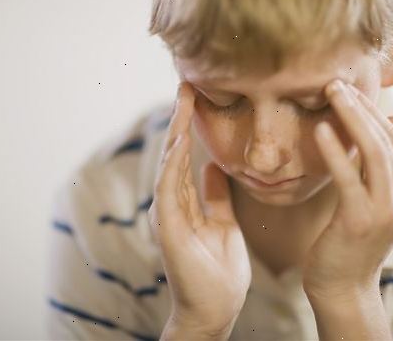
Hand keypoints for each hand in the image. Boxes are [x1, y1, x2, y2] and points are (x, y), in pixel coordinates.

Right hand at [147, 81, 251, 334]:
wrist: (215, 309)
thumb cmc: (219, 271)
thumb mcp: (224, 224)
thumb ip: (215, 196)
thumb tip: (213, 167)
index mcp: (187, 201)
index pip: (187, 155)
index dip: (191, 124)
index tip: (198, 95)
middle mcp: (174, 204)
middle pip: (176, 153)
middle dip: (181, 118)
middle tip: (187, 83)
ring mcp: (169, 215)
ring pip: (169, 165)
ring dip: (175, 131)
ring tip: (183, 100)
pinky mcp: (169, 229)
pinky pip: (169, 190)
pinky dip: (173, 164)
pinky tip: (180, 140)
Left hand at [303, 79, 392, 300]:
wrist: (344, 285)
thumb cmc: (352, 238)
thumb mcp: (373, 197)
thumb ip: (383, 163)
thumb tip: (391, 120)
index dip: (370, 109)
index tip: (347, 88)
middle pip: (384, 138)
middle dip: (360, 106)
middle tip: (334, 82)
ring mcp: (386, 209)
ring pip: (372, 151)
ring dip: (350, 117)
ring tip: (330, 93)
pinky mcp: (360, 219)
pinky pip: (348, 177)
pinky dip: (335, 151)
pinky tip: (320, 129)